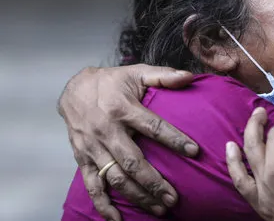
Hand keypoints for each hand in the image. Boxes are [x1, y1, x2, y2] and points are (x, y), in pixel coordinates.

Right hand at [57, 64, 198, 220]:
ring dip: (137, 196)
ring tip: (159, 208)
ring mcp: (93, 147)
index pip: (153, 126)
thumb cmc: (112, 81)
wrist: (74, 88)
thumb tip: (189, 76)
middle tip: (174, 198)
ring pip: (116, 177)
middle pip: (133, 161)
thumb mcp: (138, 72)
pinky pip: (92, 185)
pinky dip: (103, 204)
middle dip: (154, 182)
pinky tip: (117, 219)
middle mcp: (107, 130)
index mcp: (123, 108)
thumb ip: (164, 75)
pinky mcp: (83, 159)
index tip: (194, 151)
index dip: (174, 139)